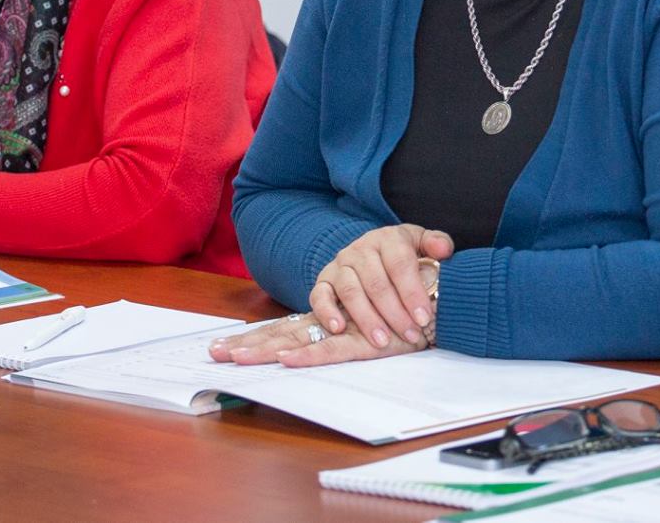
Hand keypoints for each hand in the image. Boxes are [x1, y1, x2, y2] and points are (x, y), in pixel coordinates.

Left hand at [206, 310, 427, 368]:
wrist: (445, 298)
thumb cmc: (410, 306)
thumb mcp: (373, 322)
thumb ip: (349, 324)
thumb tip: (320, 336)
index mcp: (329, 315)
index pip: (285, 328)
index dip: (254, 337)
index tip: (223, 346)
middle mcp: (332, 319)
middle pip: (282, 334)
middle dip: (248, 345)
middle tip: (214, 355)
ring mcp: (347, 328)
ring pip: (299, 340)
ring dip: (268, 351)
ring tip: (236, 360)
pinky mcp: (365, 341)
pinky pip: (333, 350)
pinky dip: (310, 356)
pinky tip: (287, 361)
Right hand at [306, 225, 453, 349]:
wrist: (371, 253)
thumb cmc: (403, 255)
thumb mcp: (421, 244)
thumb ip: (436, 244)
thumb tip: (444, 250)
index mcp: (388, 238)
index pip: (400, 264)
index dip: (413, 292)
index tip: (424, 318)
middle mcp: (360, 249)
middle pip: (376, 282)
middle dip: (395, 313)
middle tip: (411, 335)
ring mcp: (340, 264)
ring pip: (350, 290)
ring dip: (366, 318)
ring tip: (382, 341)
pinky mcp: (323, 280)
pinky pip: (319, 295)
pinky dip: (327, 312)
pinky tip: (339, 329)